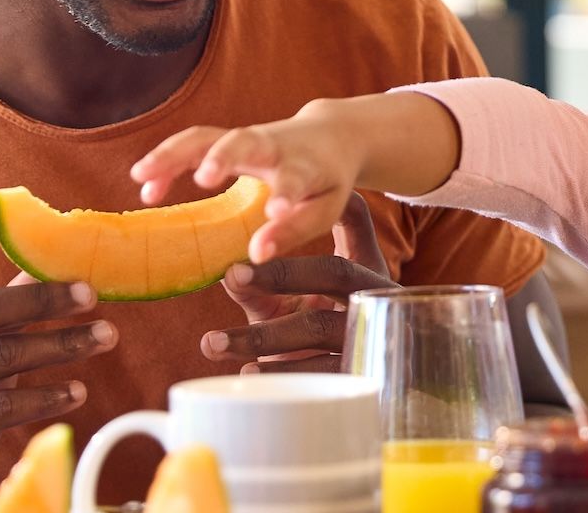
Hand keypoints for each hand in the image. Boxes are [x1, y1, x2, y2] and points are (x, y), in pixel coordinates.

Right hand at [131, 97, 374, 263]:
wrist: (329, 136)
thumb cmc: (324, 183)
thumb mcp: (323, 209)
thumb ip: (291, 231)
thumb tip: (256, 255)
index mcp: (305, 166)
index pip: (295, 179)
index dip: (285, 196)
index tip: (274, 212)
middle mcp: (273, 145)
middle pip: (246, 140)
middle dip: (225, 156)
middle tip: (204, 176)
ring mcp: (246, 138)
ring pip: (207, 136)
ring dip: (175, 154)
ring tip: (142, 177)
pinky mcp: (224, 139)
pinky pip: (191, 143)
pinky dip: (166, 160)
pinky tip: (144, 184)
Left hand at [200, 194, 395, 372]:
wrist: (342, 387)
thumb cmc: (309, 331)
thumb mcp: (283, 303)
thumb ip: (256, 286)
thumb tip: (226, 273)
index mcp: (361, 262)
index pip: (354, 216)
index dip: (324, 201)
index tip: (275, 205)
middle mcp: (373, 292)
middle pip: (336, 271)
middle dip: (283, 273)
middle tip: (235, 274)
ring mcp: (371, 332)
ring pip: (318, 326)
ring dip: (263, 335)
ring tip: (214, 341)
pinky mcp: (360, 371)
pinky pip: (319, 370)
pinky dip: (281, 369)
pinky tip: (250, 371)